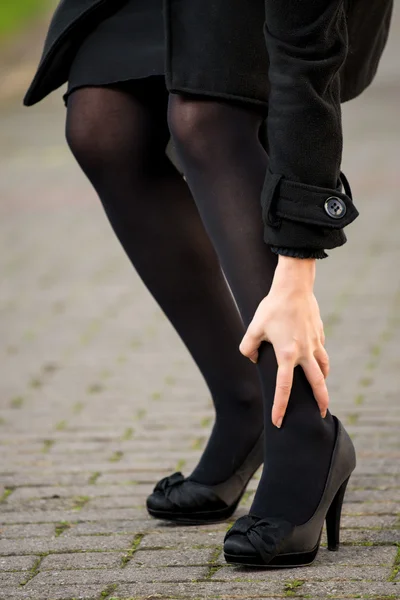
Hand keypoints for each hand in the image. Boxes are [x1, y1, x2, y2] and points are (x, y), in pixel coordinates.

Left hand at [239, 256, 328, 427]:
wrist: (294, 287)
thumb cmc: (272, 307)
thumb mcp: (253, 328)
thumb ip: (248, 348)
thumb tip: (254, 358)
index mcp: (287, 355)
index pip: (284, 388)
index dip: (280, 406)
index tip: (279, 421)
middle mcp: (304, 352)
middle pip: (317, 383)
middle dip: (320, 401)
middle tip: (321, 414)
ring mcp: (315, 342)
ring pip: (323, 367)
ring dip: (323, 380)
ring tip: (321, 388)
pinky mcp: (319, 332)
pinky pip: (321, 350)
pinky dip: (320, 358)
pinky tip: (316, 358)